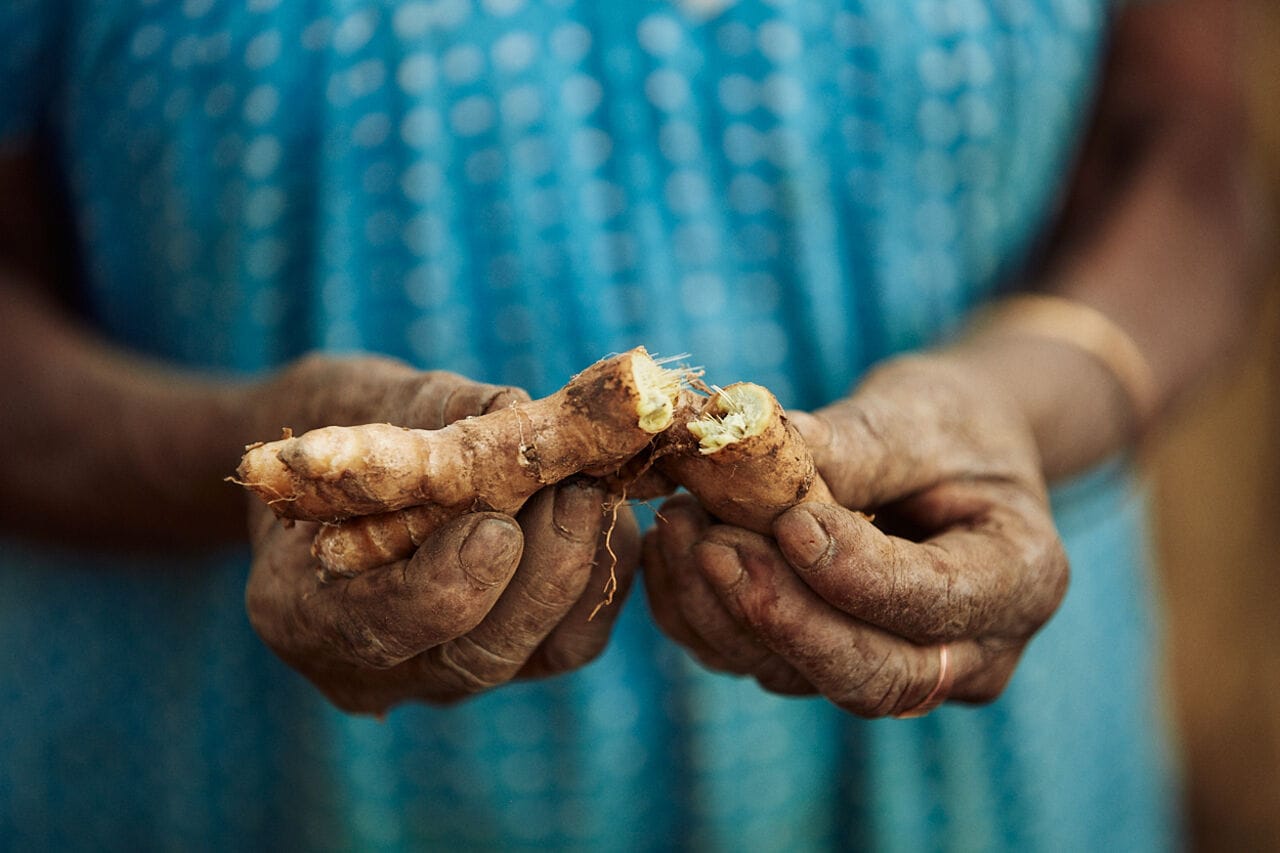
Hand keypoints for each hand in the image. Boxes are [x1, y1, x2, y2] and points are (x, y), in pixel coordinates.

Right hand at [243, 355, 638, 713]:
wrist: (332, 470)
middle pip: (476, 657)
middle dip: (540, 576)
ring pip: (540, 654)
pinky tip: (610, 509)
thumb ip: (426, 417)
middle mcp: (372, 669)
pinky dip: (602, 575)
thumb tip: (515, 413)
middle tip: (579, 494)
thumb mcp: (355, 404)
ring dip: (583, 568)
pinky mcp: (510, 655)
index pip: (376, 629)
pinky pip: (573, 639)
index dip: (443, 588)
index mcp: (296, 612)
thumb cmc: (336, 423)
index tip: (496, 528)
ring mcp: (444, 673)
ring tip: (598, 488)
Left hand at [643, 354, 1068, 716]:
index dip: (857, 575)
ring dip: (724, 609)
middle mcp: (968, 652)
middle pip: (869, 675)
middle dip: (781, 615)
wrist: (945, 451)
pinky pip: (753, 662)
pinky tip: (670, 552)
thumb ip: (851, 442)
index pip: (936, 605)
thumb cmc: (946, 424)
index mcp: (1022, 580)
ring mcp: (894, 671)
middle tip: (712, 544)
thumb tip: (757, 445)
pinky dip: (702, 615)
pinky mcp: (822, 665)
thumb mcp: (918, 413)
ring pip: (798, 678)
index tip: (791, 521)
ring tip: (681, 524)